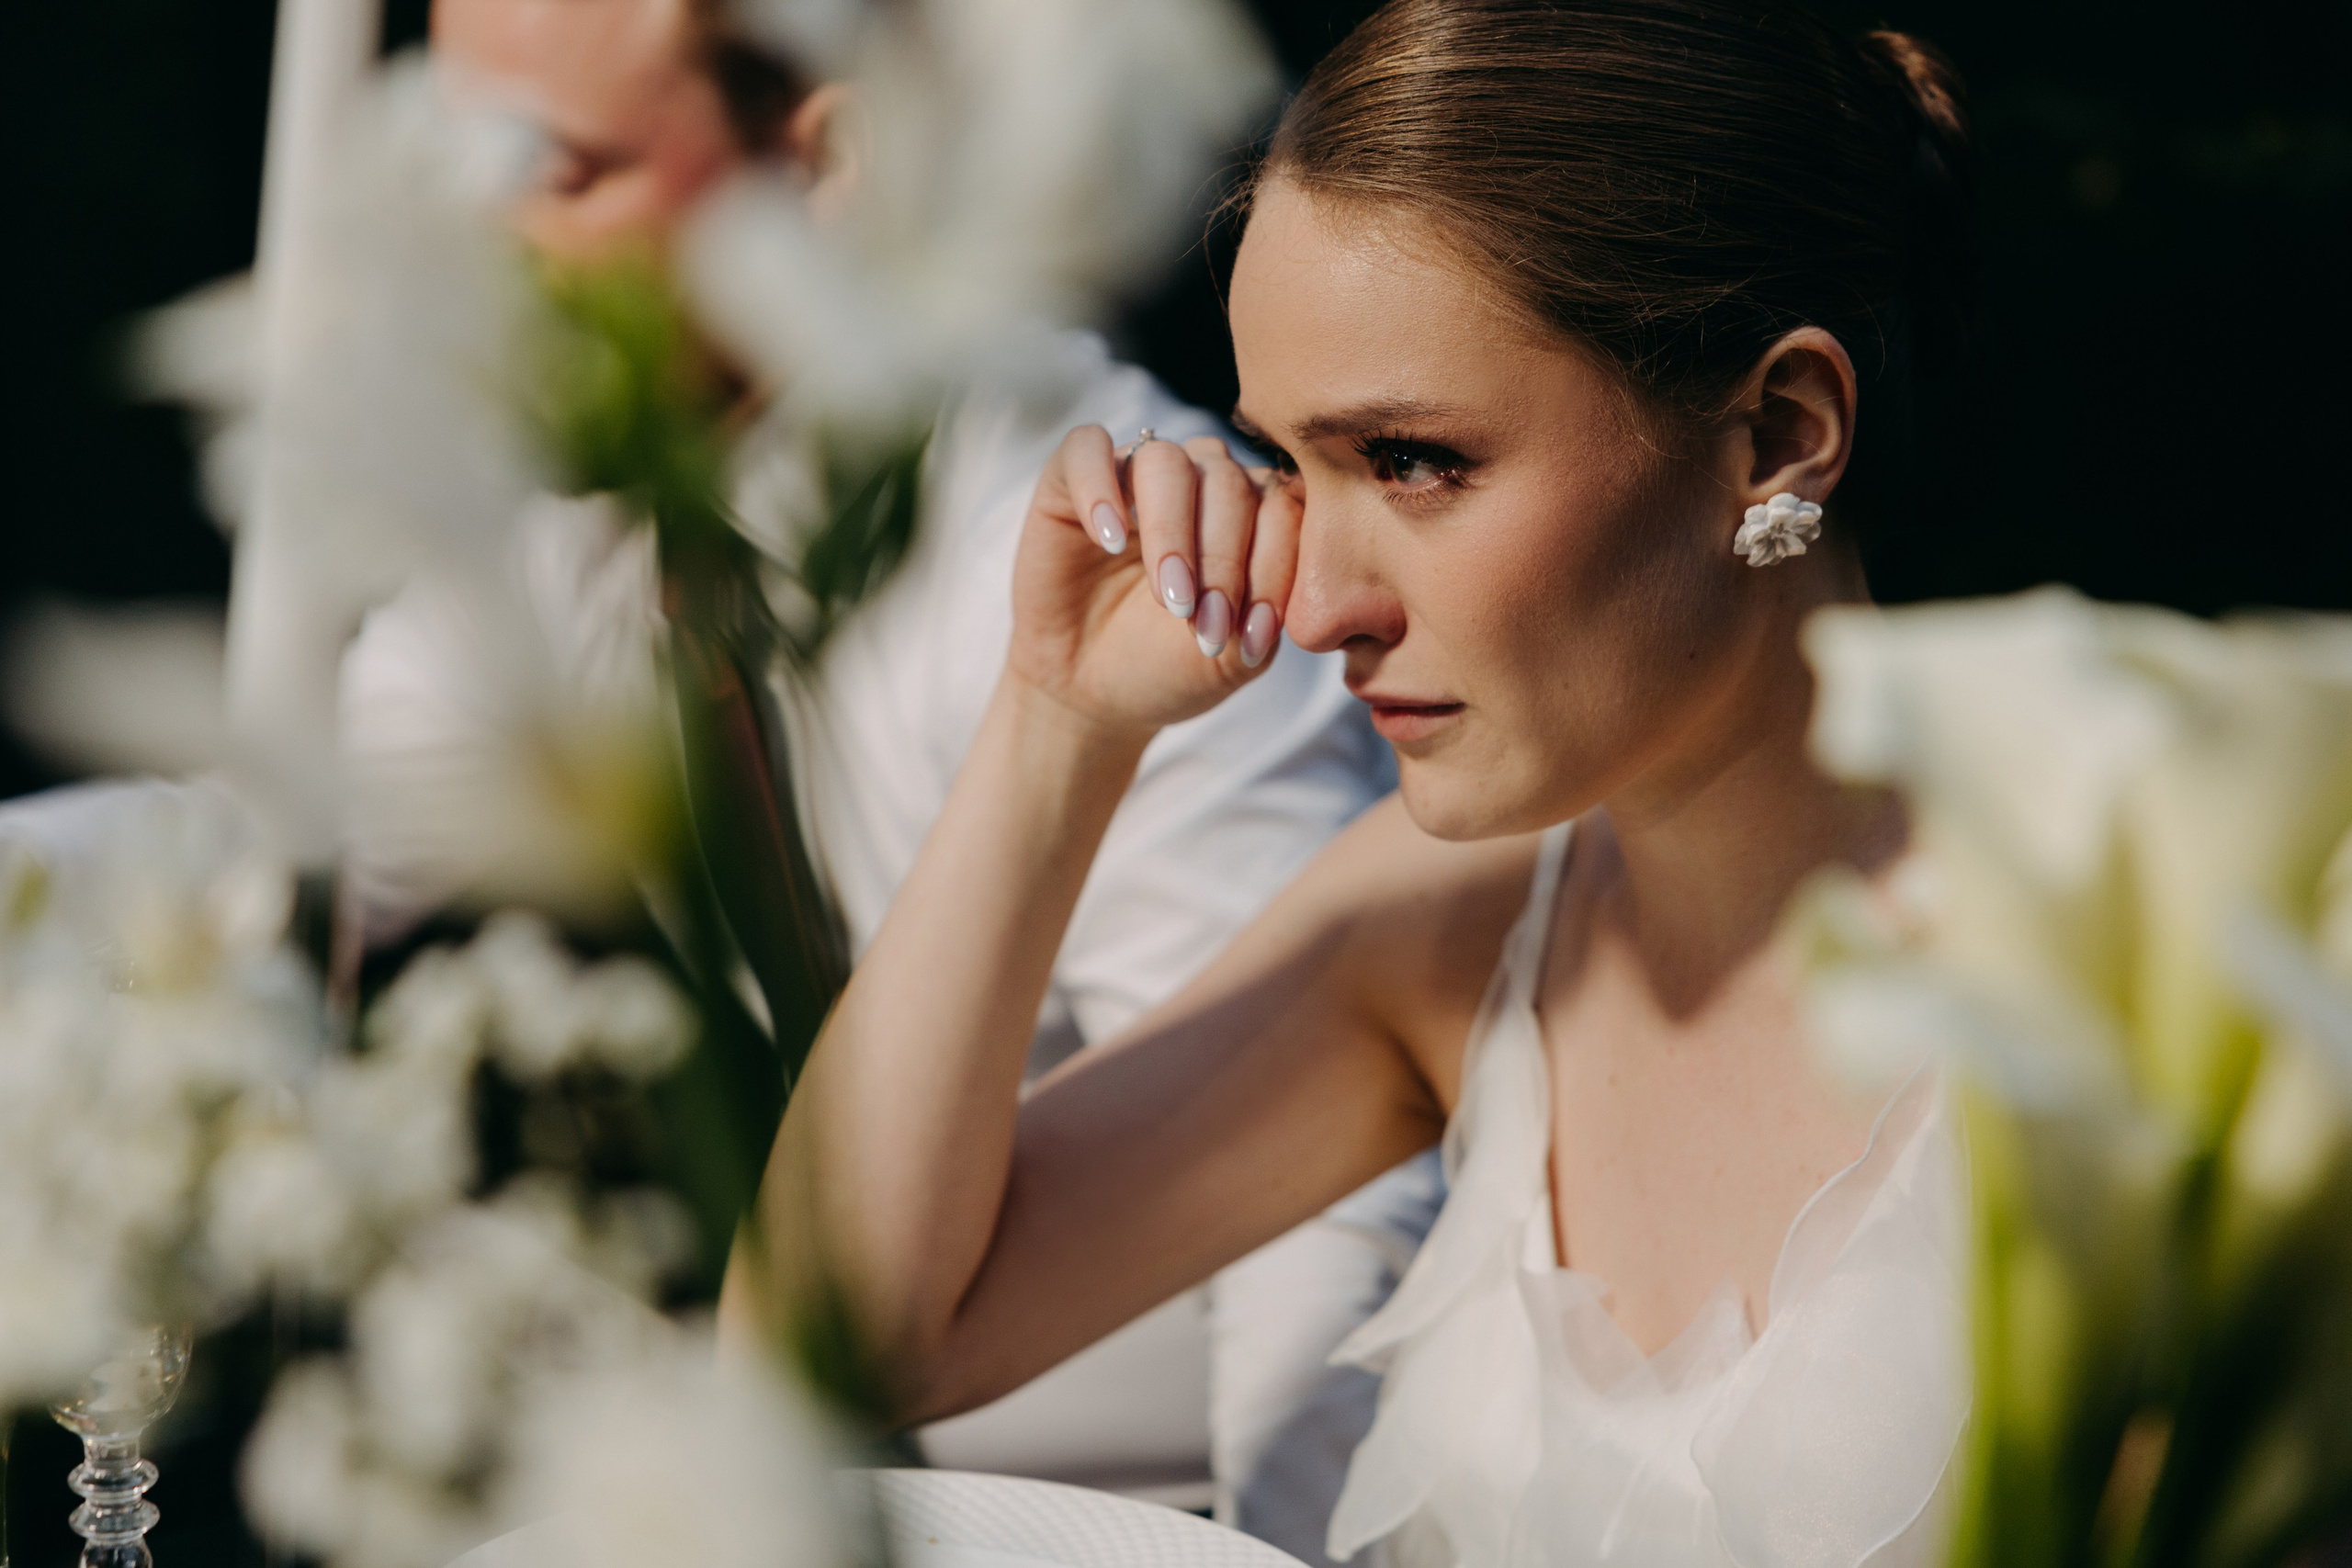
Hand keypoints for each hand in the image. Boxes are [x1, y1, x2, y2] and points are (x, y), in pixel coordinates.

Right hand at [1007, 426, 1298, 739]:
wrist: (1093, 693)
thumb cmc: (1170, 667)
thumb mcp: (1231, 656)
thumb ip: (1266, 617)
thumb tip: (1279, 589)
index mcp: (1252, 513)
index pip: (1282, 508)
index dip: (1273, 568)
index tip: (1252, 635)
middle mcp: (1200, 481)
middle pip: (1228, 483)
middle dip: (1222, 561)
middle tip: (1204, 627)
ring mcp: (1137, 473)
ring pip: (1168, 463)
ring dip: (1172, 533)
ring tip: (1168, 597)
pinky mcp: (1070, 478)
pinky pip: (1087, 448)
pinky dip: (1099, 487)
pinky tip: (1109, 540)